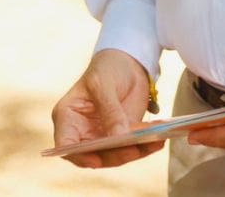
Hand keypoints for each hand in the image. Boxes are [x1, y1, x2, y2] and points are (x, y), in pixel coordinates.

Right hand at [51, 49, 163, 168]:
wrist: (127, 63)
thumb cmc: (106, 68)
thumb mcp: (104, 84)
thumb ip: (110, 110)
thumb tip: (118, 137)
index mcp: (68, 117)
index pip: (66, 144)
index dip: (78, 155)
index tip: (95, 160)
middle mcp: (82, 132)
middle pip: (93, 155)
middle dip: (114, 156)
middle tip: (134, 149)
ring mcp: (102, 137)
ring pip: (115, 156)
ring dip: (134, 152)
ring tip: (154, 141)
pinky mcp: (122, 138)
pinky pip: (132, 149)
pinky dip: (145, 147)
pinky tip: (158, 140)